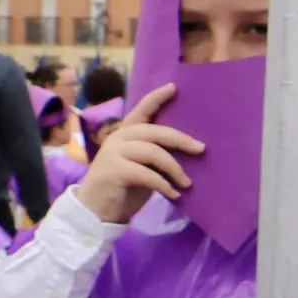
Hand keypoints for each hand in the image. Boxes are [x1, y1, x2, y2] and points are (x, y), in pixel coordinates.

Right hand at [78, 85, 198, 226]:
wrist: (96, 211)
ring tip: (187, 183)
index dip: (157, 98)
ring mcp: (114, 153)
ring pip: (153, 152)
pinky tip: (174, 195)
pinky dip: (164, 185)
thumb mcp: (142, 166)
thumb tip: (190, 149)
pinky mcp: (114, 171)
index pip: (141, 109)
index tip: (174, 87)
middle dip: (181, 139)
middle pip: (155, 132)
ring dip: (175, 169)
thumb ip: (155, 153)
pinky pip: (147, 175)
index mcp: (125, 133)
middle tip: (202, 149)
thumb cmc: (124, 187)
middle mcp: (118, 138)